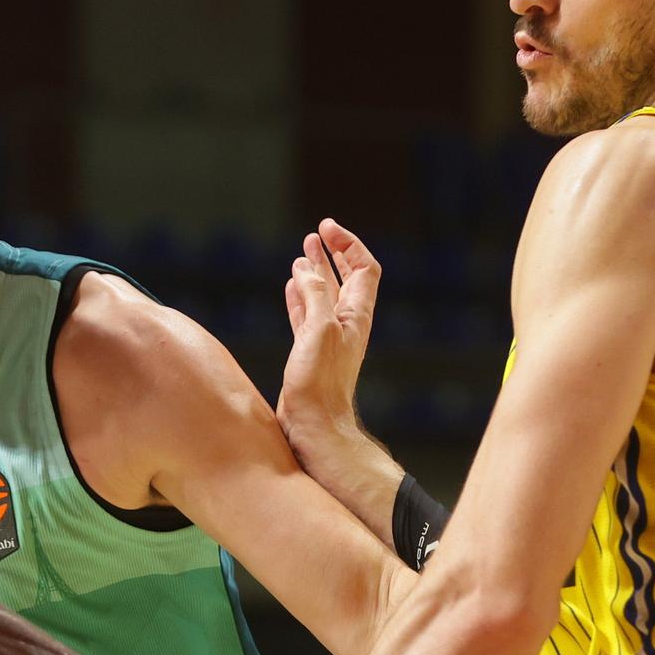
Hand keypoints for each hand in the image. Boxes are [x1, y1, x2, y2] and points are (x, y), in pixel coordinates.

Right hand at [277, 218, 380, 457]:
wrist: (315, 425)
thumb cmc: (319, 383)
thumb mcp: (318, 331)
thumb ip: (316, 296)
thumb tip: (307, 269)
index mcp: (356, 315)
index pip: (363, 268)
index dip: (348, 244)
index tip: (326, 228)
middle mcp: (346, 324)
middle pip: (346, 278)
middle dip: (332, 254)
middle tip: (316, 234)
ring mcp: (328, 338)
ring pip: (323, 295)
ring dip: (314, 272)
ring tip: (301, 254)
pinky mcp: (310, 352)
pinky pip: (307, 315)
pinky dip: (299, 297)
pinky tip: (290, 287)